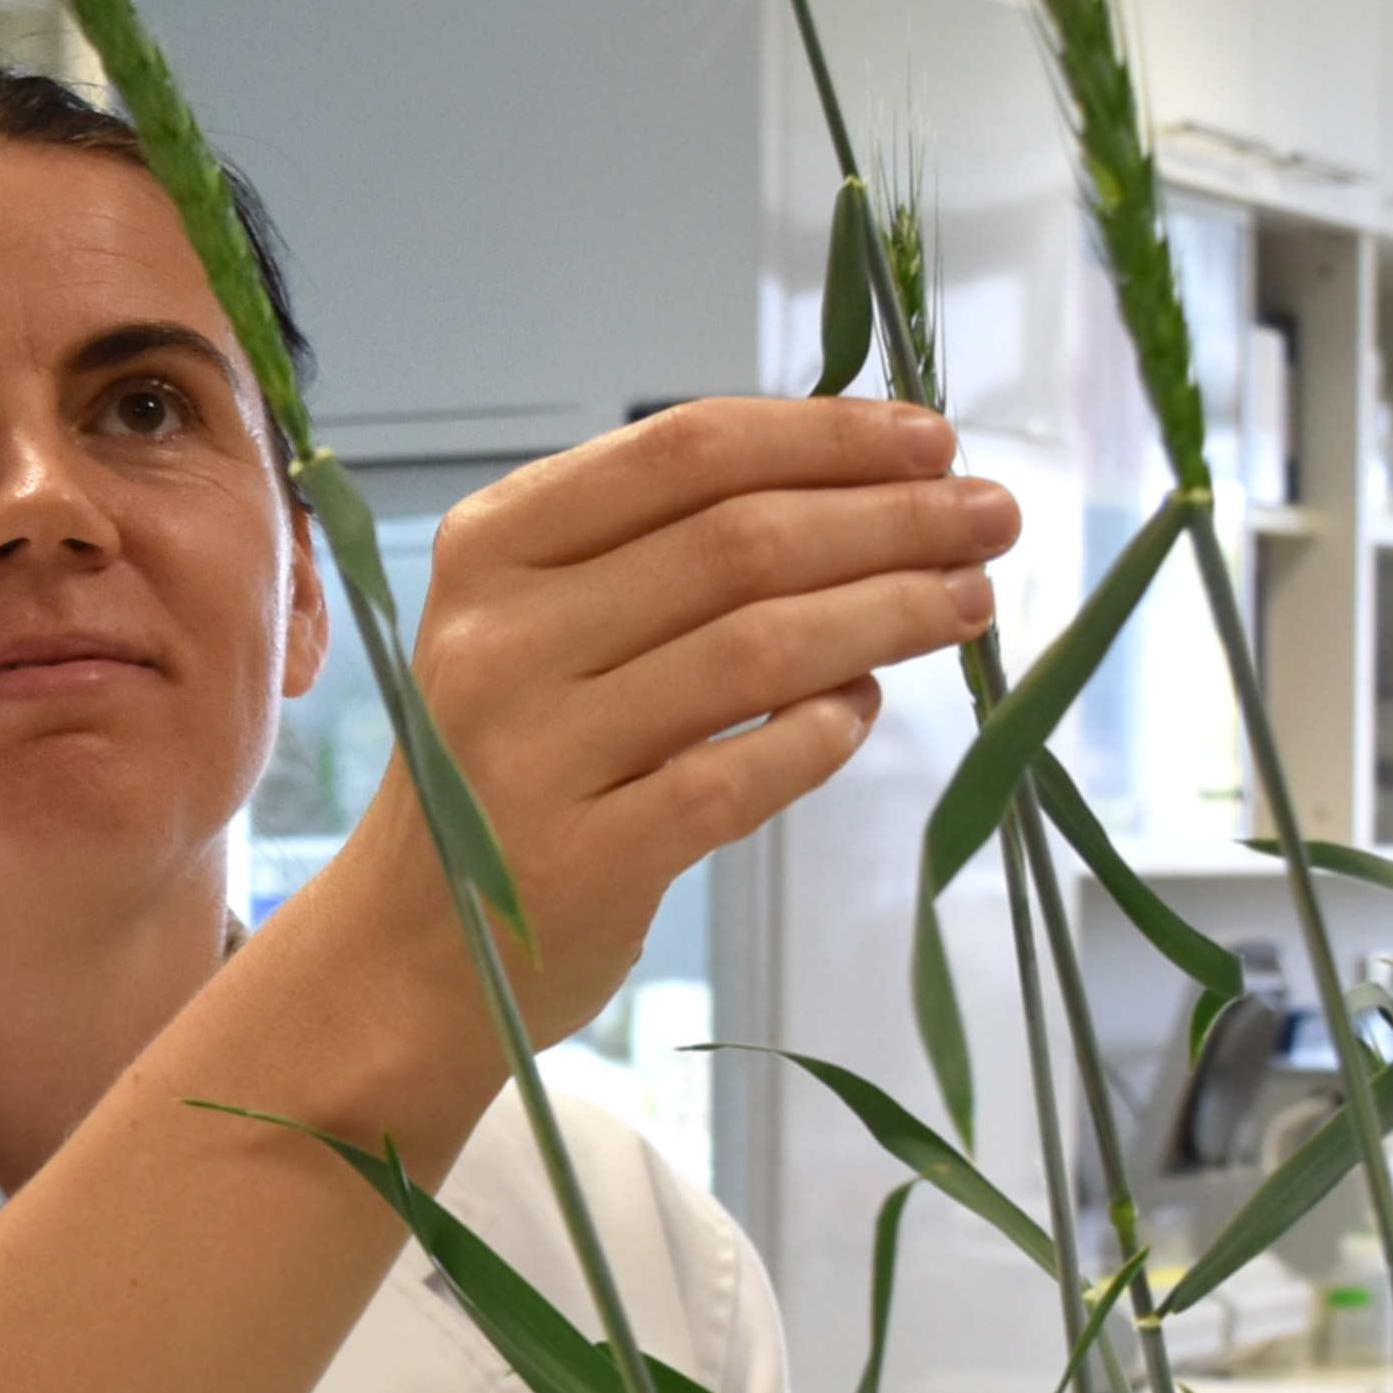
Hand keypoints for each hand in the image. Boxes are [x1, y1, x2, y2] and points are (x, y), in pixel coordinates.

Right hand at [270, 395, 1012, 1146]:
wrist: (403, 956)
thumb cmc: (499, 774)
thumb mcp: (533, 630)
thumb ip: (655, 555)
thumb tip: (862, 488)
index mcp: (492, 549)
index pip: (683, 450)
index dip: (826, 435)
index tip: (930, 438)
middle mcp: (503, 638)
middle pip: (741, 541)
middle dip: (891, 517)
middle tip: (990, 518)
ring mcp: (537, 752)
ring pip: (759, 649)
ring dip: (889, 613)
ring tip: (969, 601)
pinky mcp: (584, 858)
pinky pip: (741, 774)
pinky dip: (823, 734)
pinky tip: (866, 711)